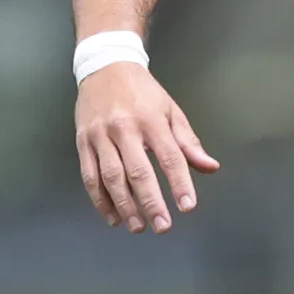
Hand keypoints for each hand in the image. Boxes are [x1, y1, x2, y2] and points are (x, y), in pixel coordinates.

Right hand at [76, 62, 217, 231]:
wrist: (105, 66)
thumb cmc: (142, 92)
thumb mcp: (171, 110)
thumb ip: (188, 142)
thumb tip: (210, 167)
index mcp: (151, 120)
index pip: (169, 156)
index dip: (179, 182)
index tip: (188, 206)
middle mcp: (124, 128)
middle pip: (138, 171)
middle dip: (151, 202)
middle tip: (162, 226)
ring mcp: (100, 136)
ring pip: (111, 177)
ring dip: (125, 206)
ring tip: (138, 226)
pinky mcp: (83, 142)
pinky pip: (90, 176)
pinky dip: (100, 200)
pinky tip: (112, 216)